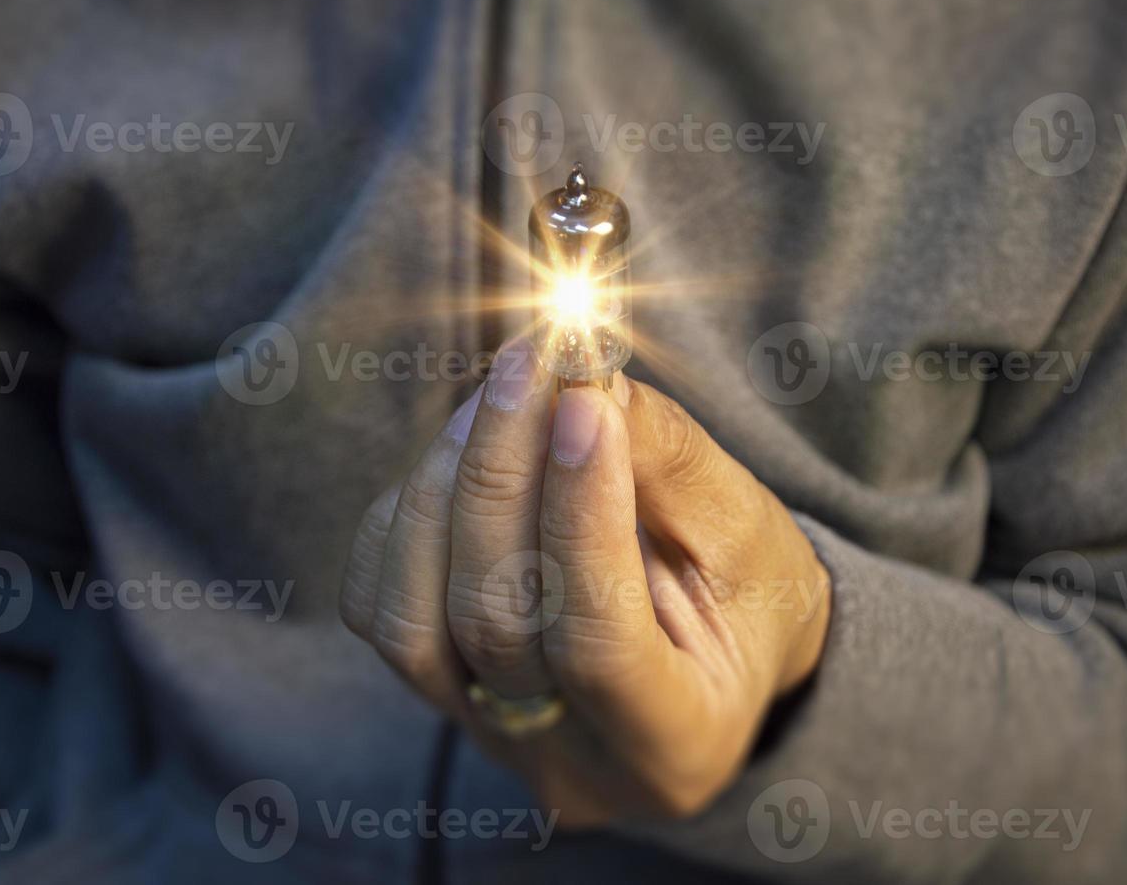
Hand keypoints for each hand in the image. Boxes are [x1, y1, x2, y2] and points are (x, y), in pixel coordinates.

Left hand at [340, 338, 830, 823]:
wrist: (711, 652)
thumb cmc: (747, 590)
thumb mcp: (747, 529)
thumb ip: (669, 460)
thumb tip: (581, 380)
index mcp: (678, 742)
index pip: (599, 643)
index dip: (580, 515)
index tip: (584, 401)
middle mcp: (568, 763)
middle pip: (495, 623)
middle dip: (501, 475)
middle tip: (528, 364)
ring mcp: (488, 734)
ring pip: (413, 620)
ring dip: (445, 485)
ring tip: (502, 397)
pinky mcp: (436, 691)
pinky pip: (378, 603)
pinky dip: (406, 512)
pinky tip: (464, 449)